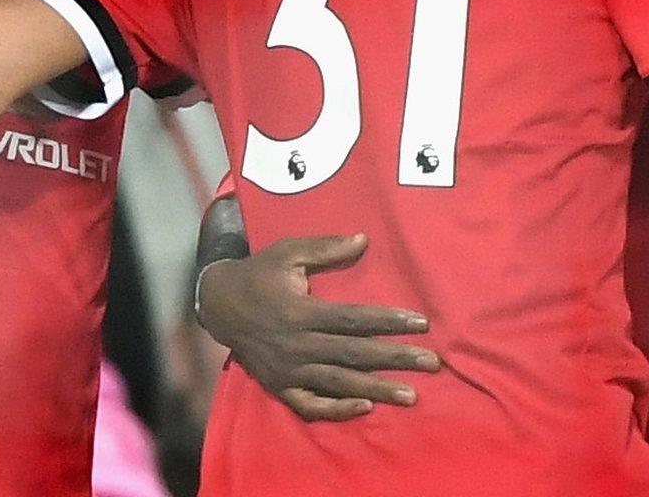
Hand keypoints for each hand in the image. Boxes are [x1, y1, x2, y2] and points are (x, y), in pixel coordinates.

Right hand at [195, 233, 440, 420]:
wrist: (217, 305)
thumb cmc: (259, 274)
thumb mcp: (288, 252)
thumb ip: (326, 248)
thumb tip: (363, 239)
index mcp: (301, 313)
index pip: (353, 320)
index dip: (388, 321)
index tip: (420, 323)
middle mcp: (297, 346)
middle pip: (354, 354)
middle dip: (395, 359)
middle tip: (431, 364)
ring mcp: (288, 371)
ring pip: (339, 383)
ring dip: (377, 389)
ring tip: (410, 395)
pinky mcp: (280, 387)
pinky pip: (311, 405)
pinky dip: (337, 410)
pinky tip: (364, 407)